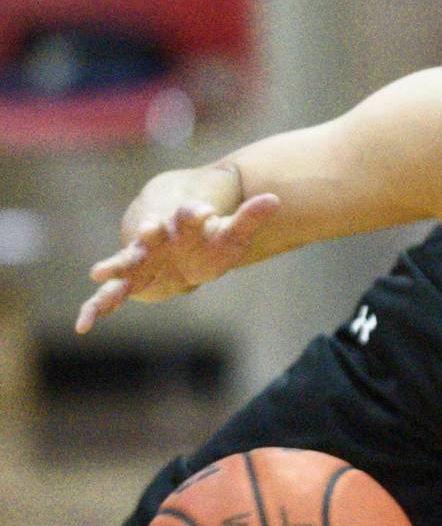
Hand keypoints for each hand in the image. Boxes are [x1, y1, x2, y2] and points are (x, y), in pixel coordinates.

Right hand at [76, 193, 280, 333]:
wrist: (180, 245)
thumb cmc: (208, 239)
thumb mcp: (232, 232)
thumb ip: (249, 217)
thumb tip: (275, 200)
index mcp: (183, 222)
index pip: (190, 214)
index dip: (196, 213)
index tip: (206, 212)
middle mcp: (156, 238)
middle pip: (151, 234)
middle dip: (149, 232)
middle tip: (149, 229)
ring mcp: (139, 259)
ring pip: (124, 263)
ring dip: (114, 267)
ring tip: (99, 272)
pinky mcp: (130, 281)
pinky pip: (108, 296)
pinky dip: (95, 308)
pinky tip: (83, 325)